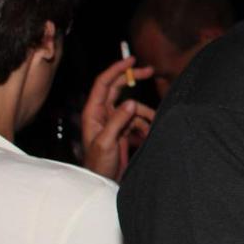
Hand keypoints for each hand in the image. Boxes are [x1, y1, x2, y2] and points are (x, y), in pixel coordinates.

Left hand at [81, 57, 155, 180]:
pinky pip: (137, 120)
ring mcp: (113, 121)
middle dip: (134, 79)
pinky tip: (146, 136)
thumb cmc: (98, 166)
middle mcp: (102, 113)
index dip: (117, 69)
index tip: (132, 60)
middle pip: (118, 88)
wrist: (103, 183)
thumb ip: (118, 121)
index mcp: (93, 112)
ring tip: (149, 128)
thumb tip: (130, 102)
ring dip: (143, 114)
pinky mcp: (123, 130)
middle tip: (150, 71)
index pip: (104, 83)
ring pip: (132, 106)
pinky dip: (144, 125)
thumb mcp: (106, 143)